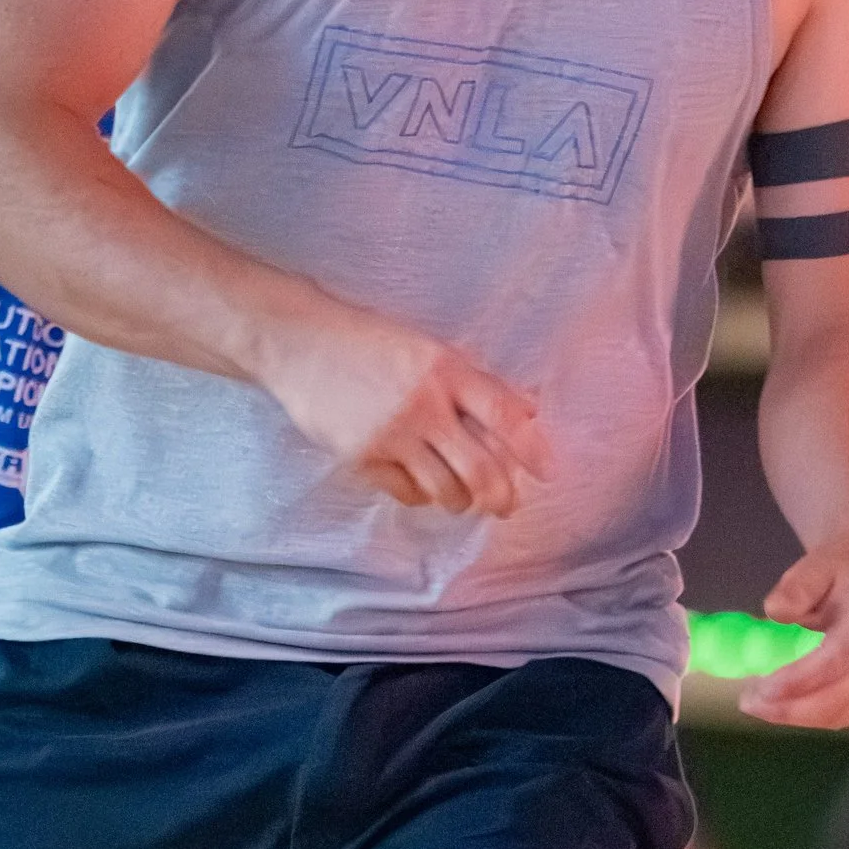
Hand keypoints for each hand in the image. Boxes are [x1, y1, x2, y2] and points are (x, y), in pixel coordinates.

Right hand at [263, 310, 548, 514]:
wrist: (300, 343)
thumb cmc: (369, 343)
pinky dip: (422, 496)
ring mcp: (392, 434)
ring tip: (465, 499)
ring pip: (447, 491)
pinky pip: (407, 493)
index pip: (506, 416)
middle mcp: (424, 404)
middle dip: (503, 496)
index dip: (534, 449)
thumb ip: (474, 381)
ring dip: (463, 501)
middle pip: (481, 469)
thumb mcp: (427, 349)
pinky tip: (422, 486)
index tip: (548, 472)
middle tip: (508, 504)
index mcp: (446, 369)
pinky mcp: (363, 457)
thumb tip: (529, 408)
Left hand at [739, 533, 848, 728]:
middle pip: (839, 698)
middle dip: (789, 708)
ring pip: (841, 715)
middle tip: (748, 702)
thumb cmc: (842, 573)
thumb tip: (776, 611)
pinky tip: (787, 703)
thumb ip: (795, 587)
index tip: (760, 691)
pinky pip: (847, 717)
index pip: (836, 660)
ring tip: (759, 703)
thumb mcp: (815, 566)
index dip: (798, 681)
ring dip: (796, 716)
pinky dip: (812, 716)